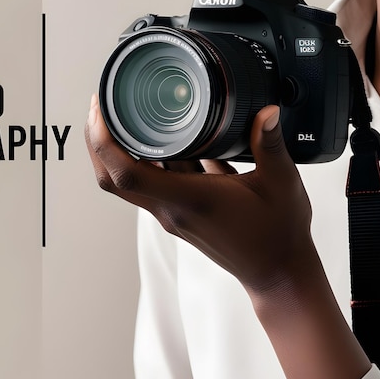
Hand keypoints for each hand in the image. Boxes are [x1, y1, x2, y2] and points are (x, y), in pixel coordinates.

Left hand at [85, 94, 312, 293]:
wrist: (277, 272)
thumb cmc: (277, 234)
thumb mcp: (281, 182)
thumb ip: (270, 144)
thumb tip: (265, 111)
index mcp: (189, 199)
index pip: (127, 173)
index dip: (104, 141)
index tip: (100, 110)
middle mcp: (171, 209)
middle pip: (112, 178)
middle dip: (98, 142)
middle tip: (102, 106)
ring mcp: (172, 213)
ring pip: (128, 182)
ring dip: (117, 151)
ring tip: (125, 114)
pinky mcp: (179, 214)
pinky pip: (151, 184)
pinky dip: (146, 160)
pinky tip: (163, 137)